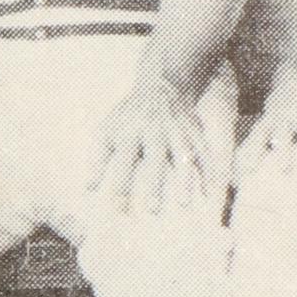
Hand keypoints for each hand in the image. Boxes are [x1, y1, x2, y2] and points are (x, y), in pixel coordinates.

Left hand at [86, 78, 215, 215]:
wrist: (162, 85)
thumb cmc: (129, 116)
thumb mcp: (108, 130)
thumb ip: (97, 159)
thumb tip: (88, 188)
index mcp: (131, 132)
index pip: (123, 161)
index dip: (121, 184)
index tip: (118, 211)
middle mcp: (155, 132)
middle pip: (155, 159)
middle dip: (154, 184)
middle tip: (152, 211)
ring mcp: (177, 132)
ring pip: (183, 156)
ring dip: (184, 180)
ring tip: (184, 204)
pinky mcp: (194, 134)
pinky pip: (205, 154)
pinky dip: (208, 172)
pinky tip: (209, 192)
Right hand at [238, 68, 296, 177]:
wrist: (289, 80)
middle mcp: (287, 115)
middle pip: (284, 135)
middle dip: (283, 152)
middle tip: (284, 170)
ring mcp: (271, 118)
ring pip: (261, 134)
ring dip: (255, 150)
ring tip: (249, 169)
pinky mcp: (260, 122)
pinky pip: (251, 135)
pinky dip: (245, 148)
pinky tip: (240, 166)